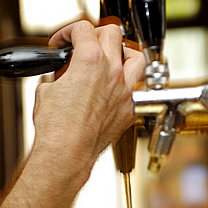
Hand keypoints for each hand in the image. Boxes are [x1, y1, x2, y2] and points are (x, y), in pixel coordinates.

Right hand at [33, 20, 145, 186]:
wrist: (68, 153)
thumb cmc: (57, 129)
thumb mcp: (46, 91)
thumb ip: (58, 76)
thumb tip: (60, 76)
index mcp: (90, 61)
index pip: (83, 29)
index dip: (68, 33)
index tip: (64, 44)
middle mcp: (111, 72)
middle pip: (112, 34)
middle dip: (96, 35)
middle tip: (87, 46)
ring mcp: (124, 91)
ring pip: (136, 57)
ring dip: (124, 53)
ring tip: (114, 60)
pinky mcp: (130, 110)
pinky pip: (137, 88)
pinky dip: (129, 83)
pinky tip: (118, 89)